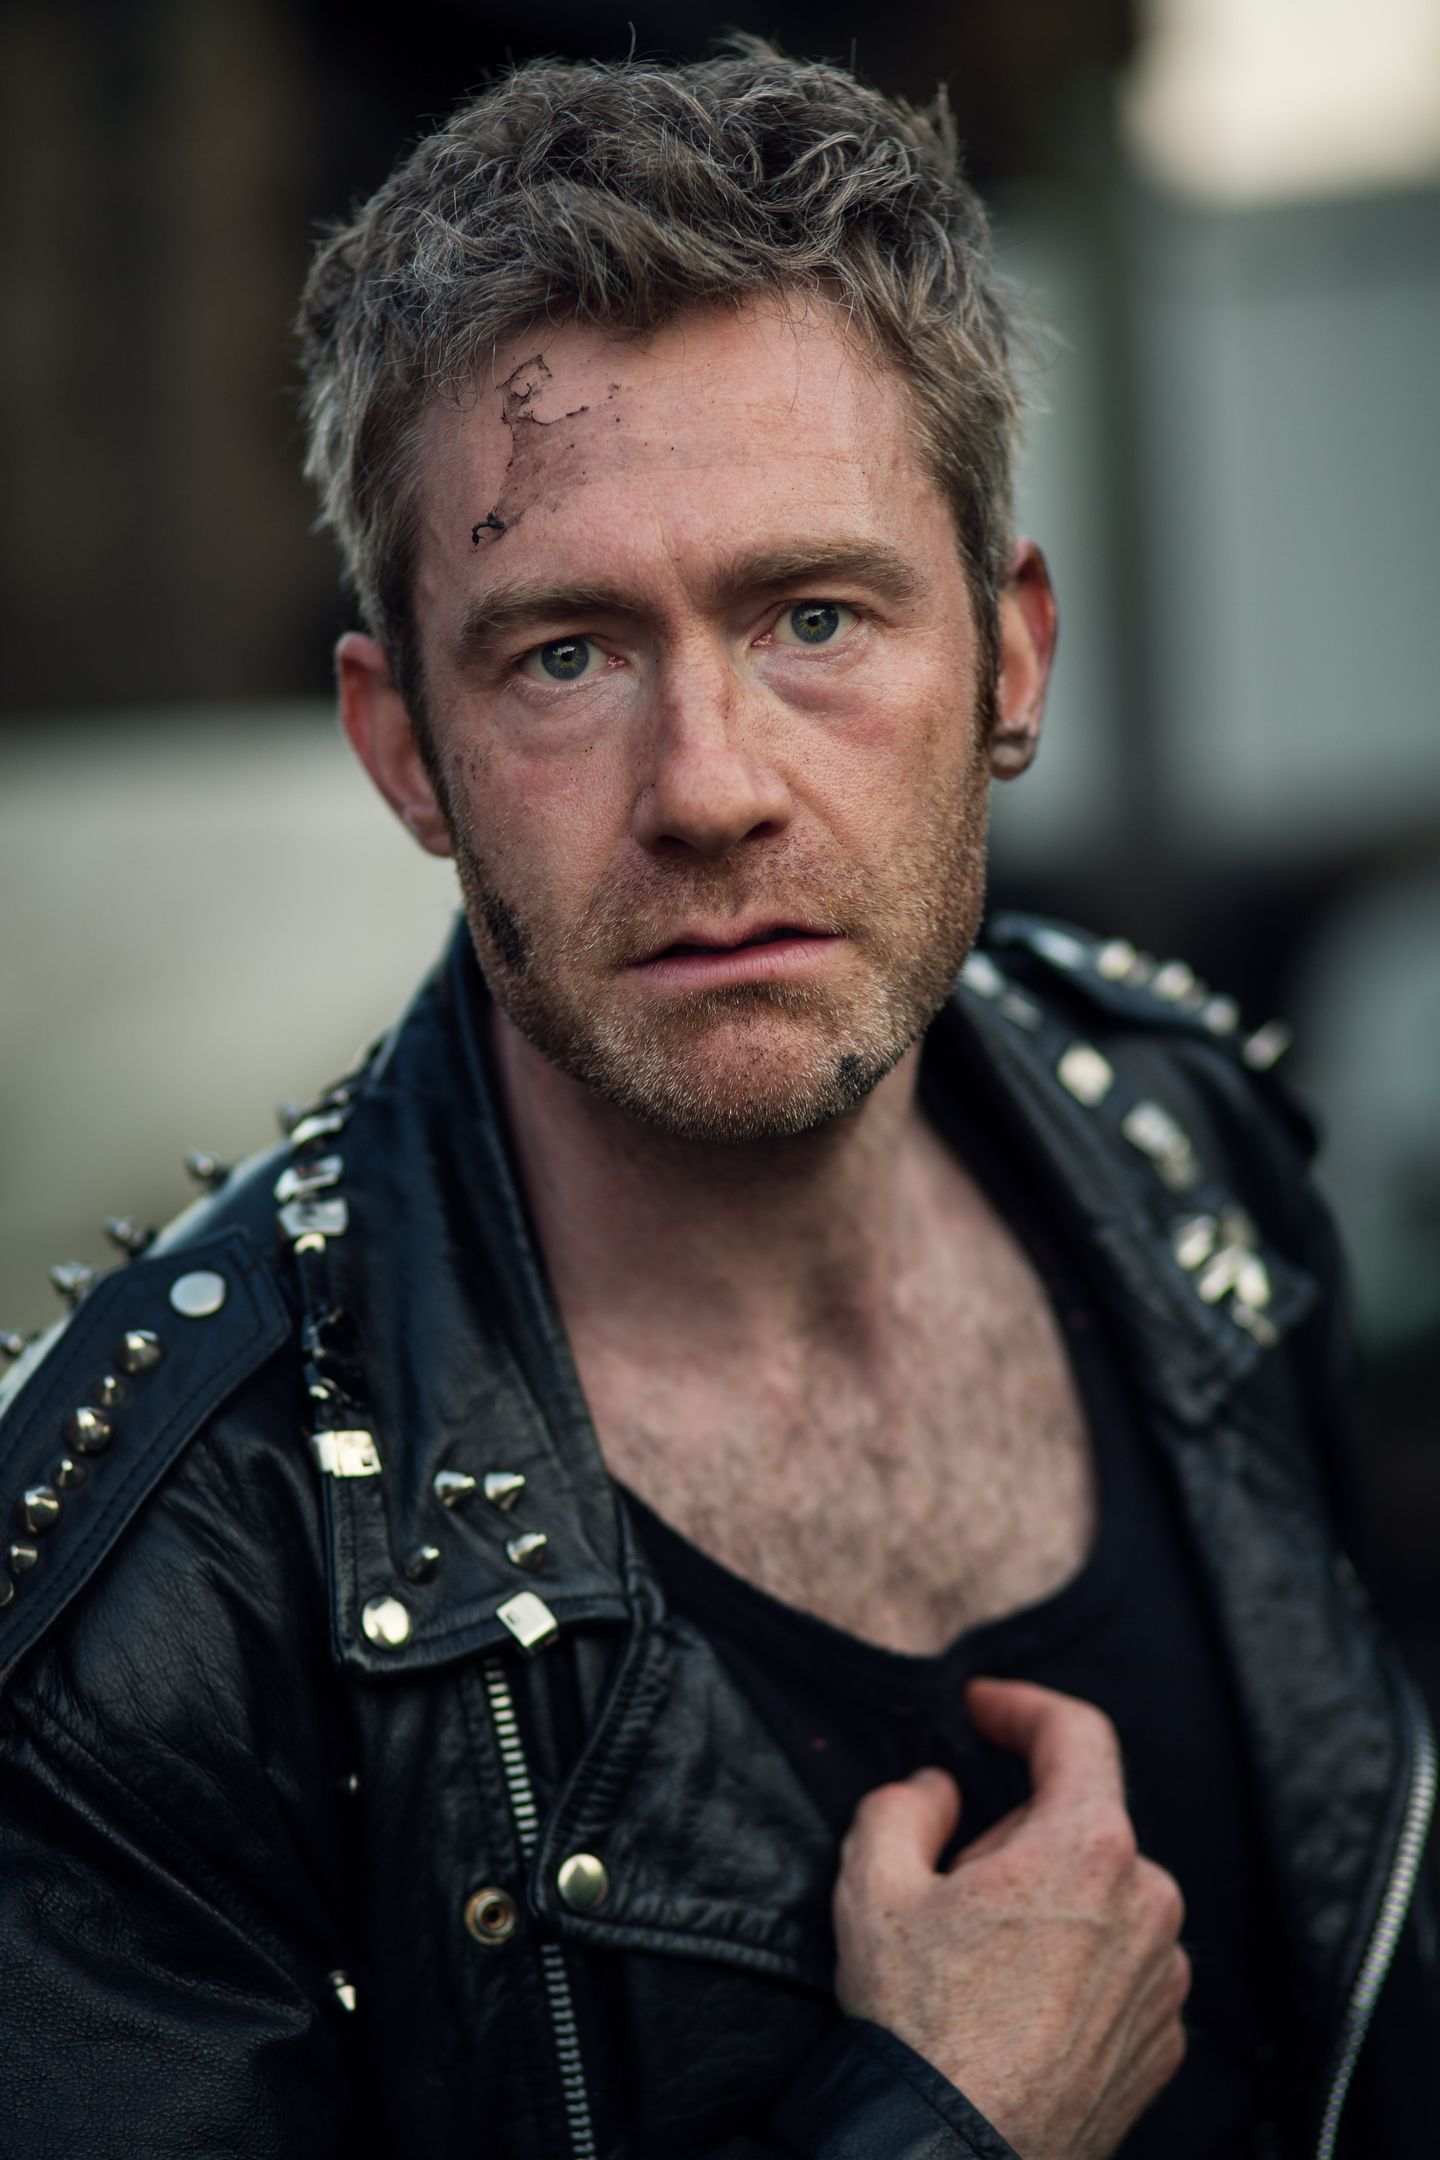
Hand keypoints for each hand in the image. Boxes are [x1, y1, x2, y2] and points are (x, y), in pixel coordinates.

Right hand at [833, 1678, 1189, 2159]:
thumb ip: (904, 1803)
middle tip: (949, 1876)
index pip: (1076, 1732)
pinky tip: (1013, 2005)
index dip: (1022, 1706)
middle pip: (1082, 1821)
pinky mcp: (1164, 2042)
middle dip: (1016, 1829)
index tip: (981, 1709)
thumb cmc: (917, 2023)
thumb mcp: (872, 1883)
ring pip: (1104, 1897)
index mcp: (1088, 1845)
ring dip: (1049, 1901)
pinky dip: (1074, 1964)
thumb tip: (940, 1791)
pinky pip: (1120, 1967)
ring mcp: (1165, 1978)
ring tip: (978, 1957)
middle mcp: (1149, 1902)